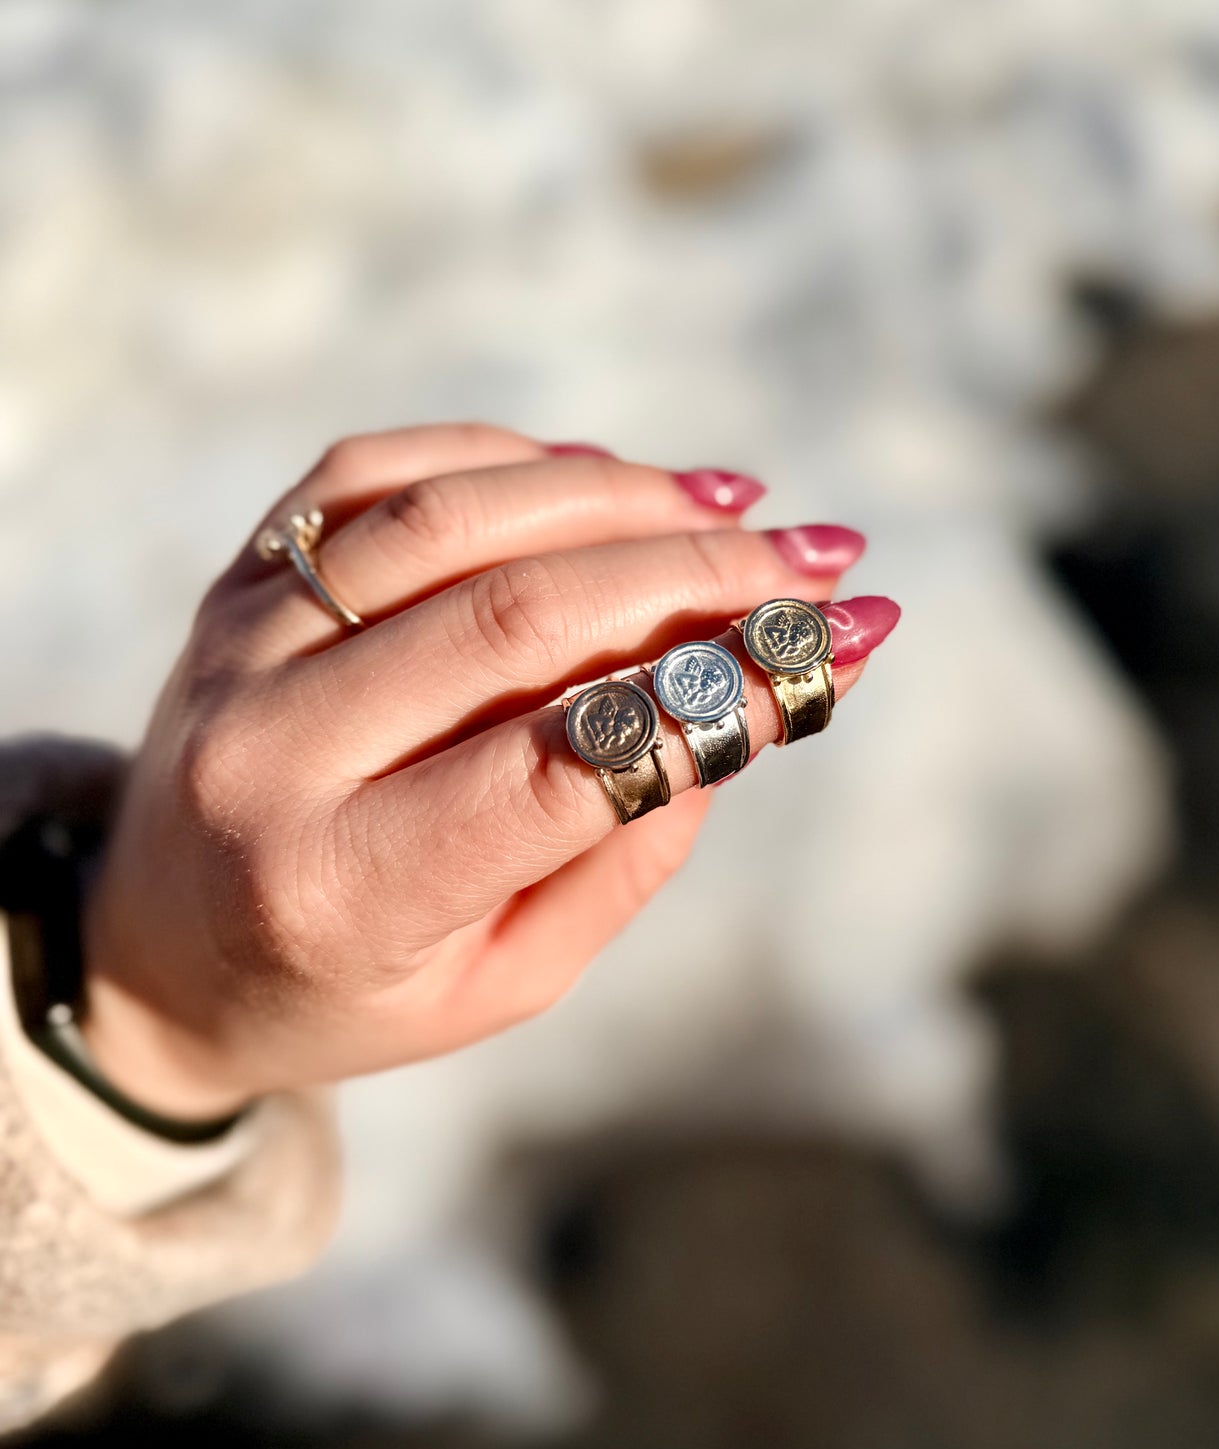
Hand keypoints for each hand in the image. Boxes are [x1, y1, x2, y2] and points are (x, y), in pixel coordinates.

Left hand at [81, 425, 899, 1118]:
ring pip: (455, 520)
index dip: (712, 697)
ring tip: (740, 508)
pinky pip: (377, 472)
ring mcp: (240, 645)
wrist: (156, 948)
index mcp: (343, 886)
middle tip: (821, 565)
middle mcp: (273, 750)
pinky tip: (608, 479)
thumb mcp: (499, 982)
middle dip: (698, 580)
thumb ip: (619, 860)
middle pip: (517, 618)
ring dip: (622, 498)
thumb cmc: (351, 987)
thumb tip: (735, 711)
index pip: (554, 767)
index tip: (833, 650)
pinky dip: (510, 460)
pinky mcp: (235, 578)